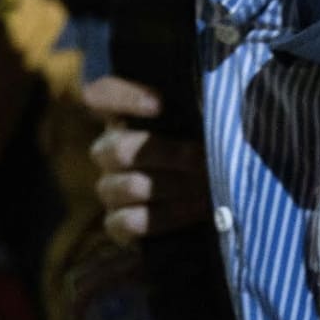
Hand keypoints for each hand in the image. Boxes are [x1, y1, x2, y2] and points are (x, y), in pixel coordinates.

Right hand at [82, 76, 210, 244]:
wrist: (219, 208)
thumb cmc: (209, 155)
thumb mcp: (205, 128)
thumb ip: (197, 112)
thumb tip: (208, 101)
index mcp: (125, 118)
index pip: (100, 95)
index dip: (123, 98)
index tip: (160, 105)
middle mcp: (109, 151)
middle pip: (117, 148)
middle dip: (167, 154)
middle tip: (201, 157)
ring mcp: (110, 189)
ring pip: (128, 186)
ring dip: (173, 187)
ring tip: (206, 187)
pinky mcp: (117, 224)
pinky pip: (126, 222)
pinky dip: (165, 216)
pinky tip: (192, 210)